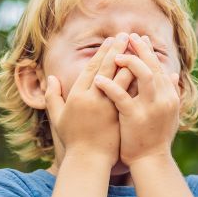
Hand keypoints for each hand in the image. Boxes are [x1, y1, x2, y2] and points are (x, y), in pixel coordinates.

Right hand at [44, 34, 129, 166]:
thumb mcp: (58, 117)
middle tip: (125, 35)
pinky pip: (131, 94)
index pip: (92, 69)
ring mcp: (108, 107)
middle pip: (107, 69)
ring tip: (137, 48)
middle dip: (117, 50)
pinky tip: (147, 70)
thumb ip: (53, 96)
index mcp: (77, 96)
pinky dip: (138, 81)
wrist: (89, 161)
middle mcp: (92, 99)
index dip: (101, 54)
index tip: (109, 41)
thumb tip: (50, 77)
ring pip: (121, 79)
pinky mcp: (120, 115)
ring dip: (130, 61)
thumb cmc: (73, 140)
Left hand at [93, 32, 181, 166]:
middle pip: (152, 66)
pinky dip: (110, 86)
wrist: (151, 161)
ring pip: (142, 76)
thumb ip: (171, 93)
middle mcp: (163, 98)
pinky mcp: (134, 117)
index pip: (159, 67)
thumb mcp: (169, 114)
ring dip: (128, 62)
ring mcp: (150, 107)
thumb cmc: (157, 138)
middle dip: (139, 49)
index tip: (138, 38)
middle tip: (126, 36)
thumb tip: (173, 74)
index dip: (148, 51)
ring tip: (114, 54)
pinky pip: (121, 96)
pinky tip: (98, 79)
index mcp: (169, 96)